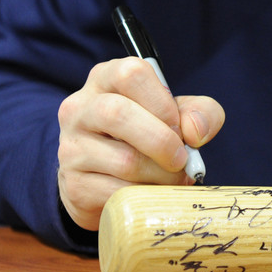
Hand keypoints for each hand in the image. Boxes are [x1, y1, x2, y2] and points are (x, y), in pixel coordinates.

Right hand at [57, 57, 224, 230]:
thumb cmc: (147, 139)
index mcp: (105, 79)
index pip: (131, 74)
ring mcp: (71, 148)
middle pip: (118, 113)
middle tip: (181, 159)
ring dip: (161, 175)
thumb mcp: (177, 115)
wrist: (109, 183)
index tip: (178, 126)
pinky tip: (151, 193)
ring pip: (124, 161)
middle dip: (162, 141)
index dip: (162, 103)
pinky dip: (146, 197)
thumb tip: (195, 131)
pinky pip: (119, 193)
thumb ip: (199, 112)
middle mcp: (80, 109)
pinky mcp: (75, 186)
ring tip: (172, 179)